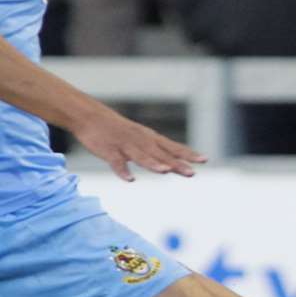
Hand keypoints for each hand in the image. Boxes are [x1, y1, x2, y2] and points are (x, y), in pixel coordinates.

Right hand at [75, 110, 205, 181]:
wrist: (91, 116)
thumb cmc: (119, 130)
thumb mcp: (141, 138)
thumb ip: (157, 152)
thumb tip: (175, 164)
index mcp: (150, 139)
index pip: (173, 147)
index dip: (188, 154)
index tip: (204, 160)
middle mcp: (141, 141)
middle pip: (161, 154)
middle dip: (177, 164)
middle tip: (192, 173)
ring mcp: (126, 146)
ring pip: (142, 157)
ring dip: (153, 164)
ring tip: (166, 171)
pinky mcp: (109, 151)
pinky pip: (117, 163)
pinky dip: (123, 171)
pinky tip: (130, 180)